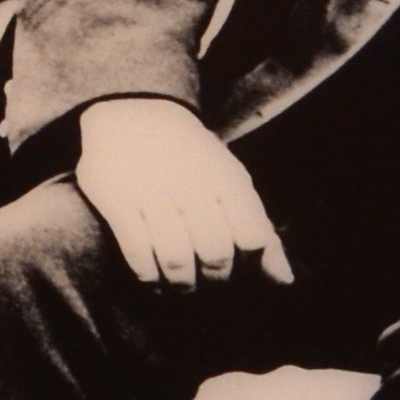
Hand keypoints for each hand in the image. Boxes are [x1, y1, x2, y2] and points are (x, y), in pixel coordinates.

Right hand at [72, 96, 293, 287]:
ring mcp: (151, 191)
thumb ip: (259, 229)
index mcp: (225, 177)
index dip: (250, 263)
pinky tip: (153, 279)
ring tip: (182, 287)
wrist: (134, 112)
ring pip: (175, 258)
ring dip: (182, 284)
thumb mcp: (233, 182)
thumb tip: (284, 280)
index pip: (252, 237)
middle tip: (208, 283)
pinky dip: (148, 276)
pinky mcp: (116, 200)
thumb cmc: (193, 157)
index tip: (239, 266)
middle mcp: (191, 183)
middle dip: (215, 279)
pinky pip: (137, 252)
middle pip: (214, 253)